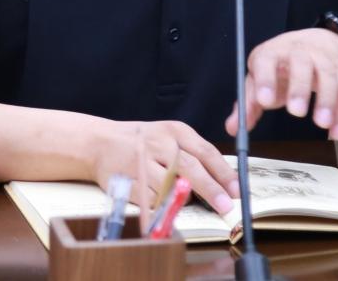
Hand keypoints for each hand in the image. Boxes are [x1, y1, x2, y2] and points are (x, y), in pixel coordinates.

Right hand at [90, 119, 239, 215]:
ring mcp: (143, 162)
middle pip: (191, 168)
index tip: (237, 190)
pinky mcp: (129, 181)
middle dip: (212, 190)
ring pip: (172, 186)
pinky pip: (153, 199)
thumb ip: (192, 154)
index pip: (205, 151)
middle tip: (226, 206)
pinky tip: (165, 202)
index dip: (223, 173)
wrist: (100, 141)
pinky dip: (163, 204)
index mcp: (175, 130)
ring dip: (186, 199)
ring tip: (194, 204)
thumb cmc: (142, 141)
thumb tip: (222, 181)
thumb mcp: (168, 136)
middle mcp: (159, 143)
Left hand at [224, 28, 337, 140]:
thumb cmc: (281, 66)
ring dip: (327, 100)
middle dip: (299, 87)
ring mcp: (322, 60)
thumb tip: (233, 128)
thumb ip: (248, 103)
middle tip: (296, 112)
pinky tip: (337, 133)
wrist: (315, 42)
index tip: (265, 101)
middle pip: (301, 64)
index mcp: (272, 53)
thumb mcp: (261, 78)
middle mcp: (298, 52)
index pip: (266, 60)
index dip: (265, 79)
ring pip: (328, 76)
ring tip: (322, 124)